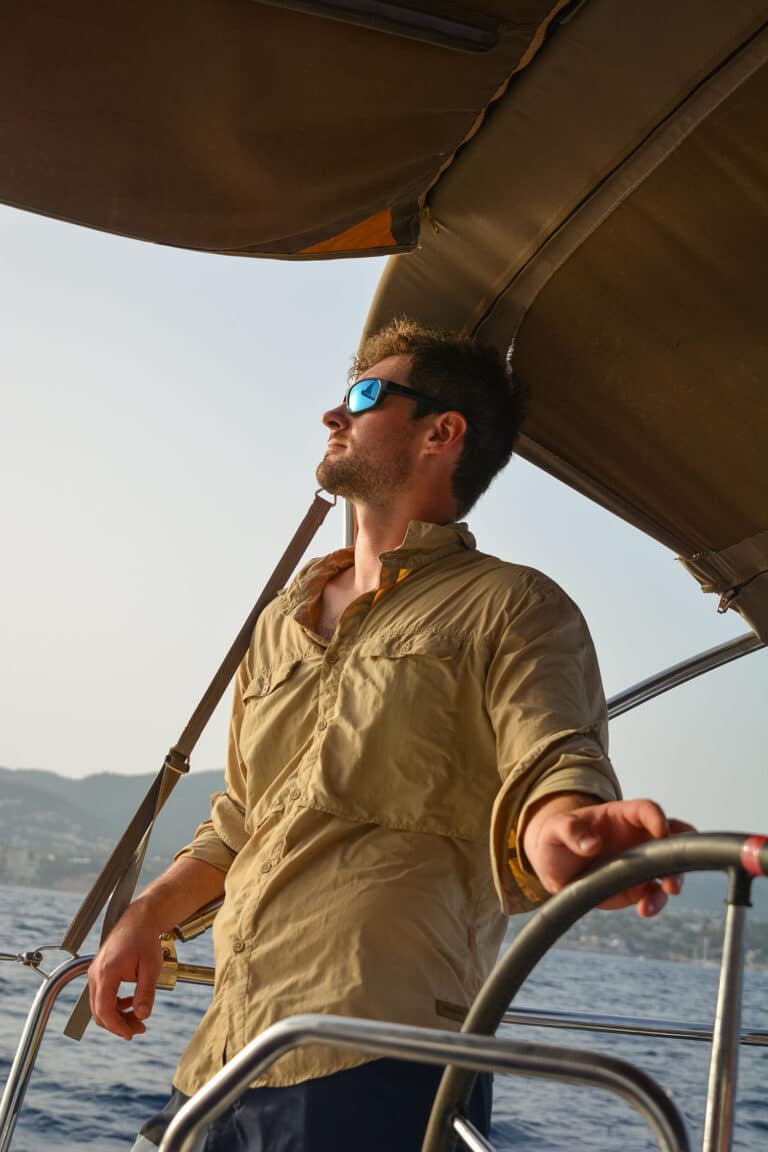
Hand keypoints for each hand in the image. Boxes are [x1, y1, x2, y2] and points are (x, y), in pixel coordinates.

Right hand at [88, 904, 163, 1039]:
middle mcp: (95, 974)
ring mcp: (95, 972)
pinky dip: (115, 1004)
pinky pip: (102, 995)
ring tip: (138, 1018)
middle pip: (99, 1012)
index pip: (104, 1010)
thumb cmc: (145, 939)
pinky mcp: (100, 971)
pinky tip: (132, 1002)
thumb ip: (145, 993)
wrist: (140, 919)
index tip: (131, 1034)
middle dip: (118, 1024)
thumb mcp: (151, 968)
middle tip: (139, 1028)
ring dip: (117, 1015)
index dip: (117, 1027)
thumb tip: (142, 1016)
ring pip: (100, 1005)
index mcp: (106, 973)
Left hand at [522, 795, 694, 916]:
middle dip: (681, 848)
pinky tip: (644, 910)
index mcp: (621, 815)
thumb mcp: (555, 829)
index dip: (657, 817)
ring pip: (671, 867)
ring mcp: (640, 863)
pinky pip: (655, 894)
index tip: (661, 830)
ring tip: (667, 891)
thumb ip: (570, 831)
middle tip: (676, 864)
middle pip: (672, 836)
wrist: (555, 868)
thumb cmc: (557, 838)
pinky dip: (655, 902)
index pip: (646, 810)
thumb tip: (591, 844)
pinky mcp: (638, 887)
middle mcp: (638, 837)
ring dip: (674, 878)